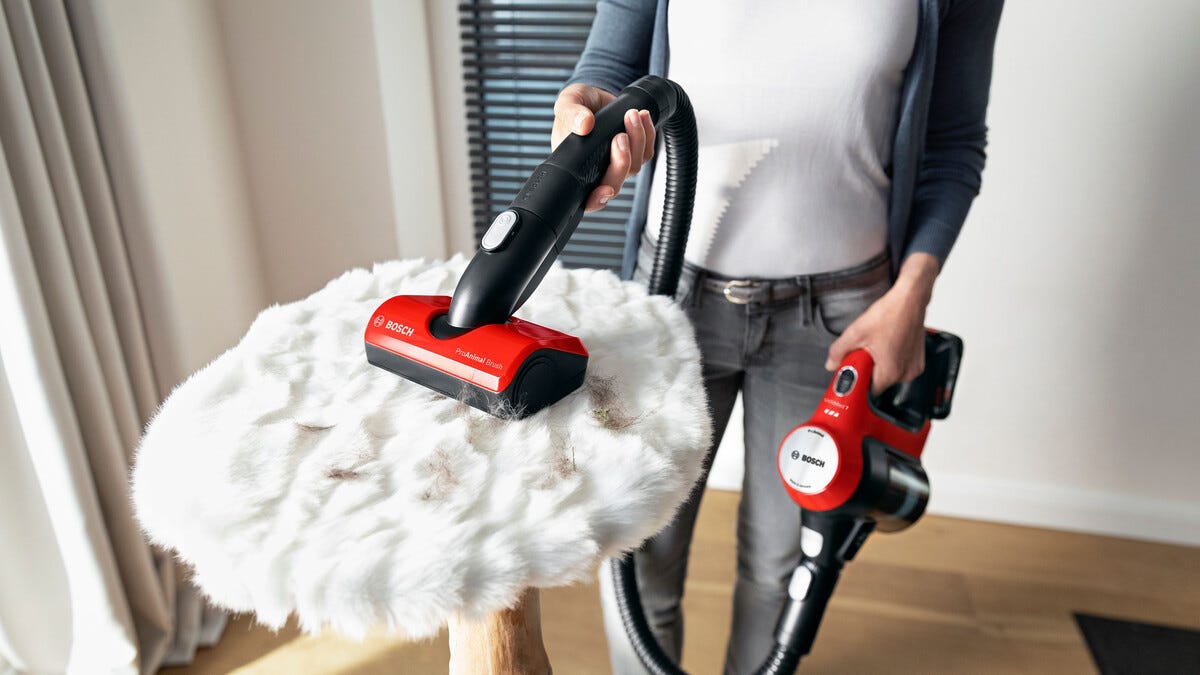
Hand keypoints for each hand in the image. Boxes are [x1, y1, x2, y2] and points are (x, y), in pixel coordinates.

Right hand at [551, 83, 656, 211]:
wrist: (594, 96)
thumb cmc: (576, 104)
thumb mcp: (566, 102)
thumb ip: (570, 114)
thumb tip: (585, 125)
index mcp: (575, 168)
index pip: (585, 197)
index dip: (596, 200)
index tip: (605, 190)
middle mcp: (597, 172)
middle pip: (615, 183)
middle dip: (621, 162)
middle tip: (619, 136)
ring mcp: (616, 164)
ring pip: (634, 167)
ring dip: (637, 141)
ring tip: (631, 115)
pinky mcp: (633, 153)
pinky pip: (646, 153)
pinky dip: (648, 135)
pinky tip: (642, 117)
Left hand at [825, 254, 940, 393]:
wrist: (910, 299)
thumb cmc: (890, 313)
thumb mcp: (856, 332)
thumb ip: (839, 351)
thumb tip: (831, 364)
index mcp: (891, 372)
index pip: (868, 390)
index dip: (857, 380)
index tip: (852, 371)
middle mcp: (906, 374)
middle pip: (878, 381)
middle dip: (868, 368)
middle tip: (864, 351)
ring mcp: (914, 367)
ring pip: (888, 372)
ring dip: (879, 362)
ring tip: (877, 343)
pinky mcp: (918, 360)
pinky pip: (899, 365)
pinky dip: (891, 357)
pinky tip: (887, 342)